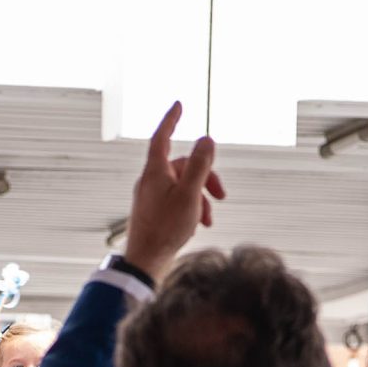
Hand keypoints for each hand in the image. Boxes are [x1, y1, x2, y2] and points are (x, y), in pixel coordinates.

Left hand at [119, 101, 225, 282]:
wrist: (145, 262)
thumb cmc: (165, 229)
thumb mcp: (189, 195)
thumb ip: (200, 166)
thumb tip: (207, 139)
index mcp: (155, 172)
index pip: (162, 136)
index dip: (172, 119)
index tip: (179, 105)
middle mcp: (150, 181)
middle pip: (183, 165)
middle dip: (205, 177)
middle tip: (222, 195)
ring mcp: (151, 197)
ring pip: (183, 185)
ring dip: (201, 197)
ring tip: (208, 218)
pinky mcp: (154, 211)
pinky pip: (176, 200)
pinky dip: (191, 208)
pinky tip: (199, 225)